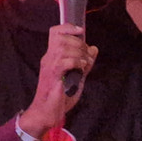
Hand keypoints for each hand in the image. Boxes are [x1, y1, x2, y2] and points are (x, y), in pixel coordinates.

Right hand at [20, 24, 97, 139]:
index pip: (55, 32)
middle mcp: (48, 58)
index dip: (68, 27)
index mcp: (52, 56)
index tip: (81, 31)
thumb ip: (84, 62)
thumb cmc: (60, 96)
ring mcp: (49, 67)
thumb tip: (94, 48)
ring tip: (84, 63)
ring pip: (62, 48)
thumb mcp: (77, 76)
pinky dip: (75, 62)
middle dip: (78, 43)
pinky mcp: (52, 77)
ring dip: (78, 53)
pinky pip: (63, 62)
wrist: (47, 113)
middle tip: (86, 56)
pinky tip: (80, 68)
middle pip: (61, 37)